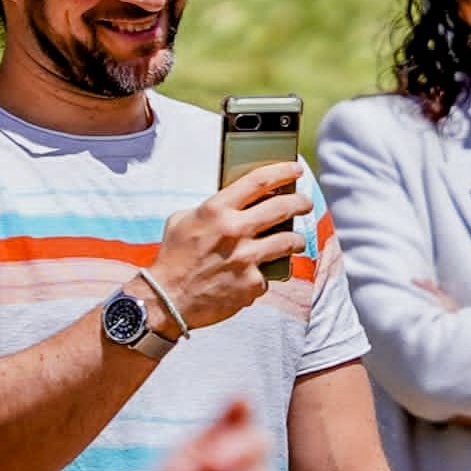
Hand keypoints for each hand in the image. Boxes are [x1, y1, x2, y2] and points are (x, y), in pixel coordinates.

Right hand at [145, 165, 305, 339]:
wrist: (165, 301)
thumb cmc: (173, 258)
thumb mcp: (182, 221)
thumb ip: (210, 208)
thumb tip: (237, 199)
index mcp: (216, 210)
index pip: (259, 181)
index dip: (283, 171)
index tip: (296, 169)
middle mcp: (234, 230)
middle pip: (284, 207)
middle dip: (301, 202)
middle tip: (305, 203)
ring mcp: (246, 258)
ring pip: (289, 241)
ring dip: (296, 240)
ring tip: (295, 241)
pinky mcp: (252, 283)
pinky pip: (271, 273)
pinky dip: (266, 274)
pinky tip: (257, 275)